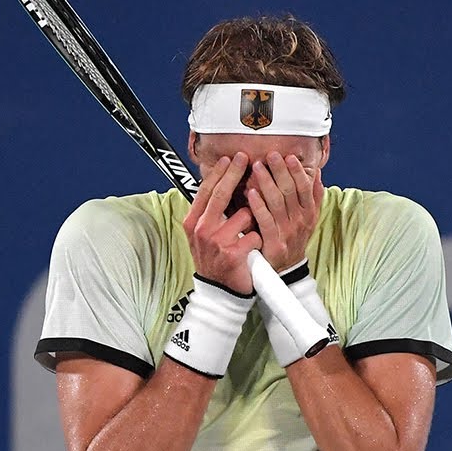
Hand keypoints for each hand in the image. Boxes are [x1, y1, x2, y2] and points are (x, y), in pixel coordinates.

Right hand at [183, 153, 260, 293]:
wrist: (219, 292)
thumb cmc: (215, 259)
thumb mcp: (203, 234)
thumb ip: (210, 211)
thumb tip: (222, 182)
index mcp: (193, 222)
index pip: (207, 190)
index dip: (220, 172)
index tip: (231, 158)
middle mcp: (202, 229)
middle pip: (221, 193)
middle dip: (235, 172)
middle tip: (246, 157)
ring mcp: (216, 242)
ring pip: (245, 215)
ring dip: (252, 222)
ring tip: (247, 235)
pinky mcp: (233, 254)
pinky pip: (255, 235)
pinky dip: (258, 241)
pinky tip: (252, 250)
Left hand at [246, 152, 324, 270]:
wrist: (287, 270)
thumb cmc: (294, 238)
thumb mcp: (309, 218)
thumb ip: (314, 196)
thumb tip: (317, 173)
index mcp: (309, 213)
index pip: (305, 187)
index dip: (298, 171)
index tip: (289, 156)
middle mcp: (300, 221)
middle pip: (291, 191)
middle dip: (280, 171)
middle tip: (270, 154)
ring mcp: (287, 232)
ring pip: (278, 202)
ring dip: (267, 182)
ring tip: (257, 166)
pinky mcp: (274, 243)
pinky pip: (266, 221)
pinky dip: (258, 205)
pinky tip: (251, 192)